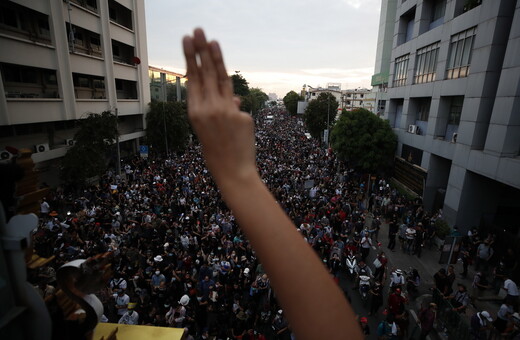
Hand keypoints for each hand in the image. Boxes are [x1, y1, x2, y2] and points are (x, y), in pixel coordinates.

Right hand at [182, 28, 256, 188]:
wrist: (233, 172)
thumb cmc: (218, 151)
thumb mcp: (208, 129)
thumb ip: (219, 107)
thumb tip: (232, 95)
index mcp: (195, 112)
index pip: (194, 79)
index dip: (192, 58)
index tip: (189, 40)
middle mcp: (208, 109)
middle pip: (205, 73)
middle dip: (200, 49)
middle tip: (197, 30)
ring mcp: (225, 111)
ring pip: (222, 79)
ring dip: (216, 57)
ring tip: (211, 39)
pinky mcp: (241, 115)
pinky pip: (239, 107)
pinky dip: (237, 114)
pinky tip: (236, 135)